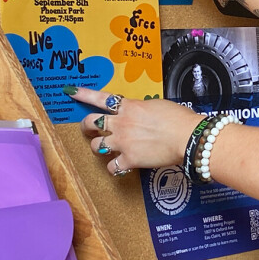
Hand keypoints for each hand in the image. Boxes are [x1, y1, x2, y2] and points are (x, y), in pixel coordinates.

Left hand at [67, 86, 200, 176]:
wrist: (188, 137)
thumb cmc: (179, 119)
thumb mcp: (158, 105)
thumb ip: (142, 108)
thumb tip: (138, 113)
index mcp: (129, 107)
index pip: (100, 98)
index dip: (83, 94)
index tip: (70, 91)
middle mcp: (121, 123)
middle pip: (91, 123)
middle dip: (86, 127)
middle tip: (89, 130)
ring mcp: (123, 142)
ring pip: (96, 145)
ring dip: (98, 147)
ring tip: (105, 149)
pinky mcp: (129, 159)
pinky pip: (112, 167)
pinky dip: (114, 168)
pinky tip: (120, 167)